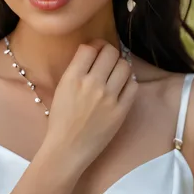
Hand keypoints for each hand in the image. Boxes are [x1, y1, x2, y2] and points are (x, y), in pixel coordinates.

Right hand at [43, 39, 137, 172]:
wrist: (67, 149)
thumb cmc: (60, 120)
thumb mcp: (61, 90)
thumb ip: (75, 71)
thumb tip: (92, 54)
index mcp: (73, 78)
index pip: (90, 48)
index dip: (94, 45)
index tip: (95, 50)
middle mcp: (92, 84)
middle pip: (110, 52)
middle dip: (109, 52)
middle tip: (107, 58)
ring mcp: (109, 97)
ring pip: (125, 66)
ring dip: (120, 65)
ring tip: (116, 72)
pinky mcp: (121, 110)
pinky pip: (133, 85)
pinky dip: (129, 81)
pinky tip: (122, 86)